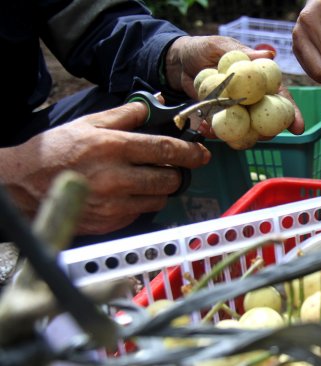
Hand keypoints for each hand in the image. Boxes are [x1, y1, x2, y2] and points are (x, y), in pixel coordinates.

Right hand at [1, 103, 209, 234]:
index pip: (165, 150)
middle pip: (168, 179)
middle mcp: (117, 178)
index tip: (202, 153)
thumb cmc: (59, 149)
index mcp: (114, 147)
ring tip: (145, 180)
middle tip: (172, 168)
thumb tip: (157, 103)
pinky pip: (140, 213)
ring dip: (160, 190)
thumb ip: (127, 114)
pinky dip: (140, 203)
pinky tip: (126, 193)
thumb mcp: (91, 123)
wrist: (25, 185)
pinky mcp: (110, 222)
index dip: (189, 152)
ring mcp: (114, 204)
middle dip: (176, 173)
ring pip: (158, 199)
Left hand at [165, 35, 304, 134]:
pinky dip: (217, 134)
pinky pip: (224, 133)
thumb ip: (243, 52)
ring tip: (226, 134)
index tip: (298, 128)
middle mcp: (253, 99)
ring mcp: (237, 112)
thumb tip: (269, 54)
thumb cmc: (203, 49)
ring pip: (248, 131)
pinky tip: (205, 128)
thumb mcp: (221, 46)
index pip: (281, 98)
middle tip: (260, 135)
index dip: (292, 113)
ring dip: (241, 138)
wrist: (178, 63)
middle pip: (269, 121)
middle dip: (268, 132)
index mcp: (260, 80)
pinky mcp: (221, 120)